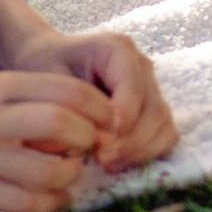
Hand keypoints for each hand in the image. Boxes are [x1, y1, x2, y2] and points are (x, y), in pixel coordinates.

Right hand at [0, 70, 111, 211]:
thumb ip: (35, 98)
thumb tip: (92, 123)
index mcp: (2, 86)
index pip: (68, 90)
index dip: (100, 108)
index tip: (109, 122)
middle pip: (61, 124)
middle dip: (89, 139)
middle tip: (92, 147)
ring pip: (47, 172)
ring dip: (71, 176)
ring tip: (69, 173)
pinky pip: (22, 206)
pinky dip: (50, 205)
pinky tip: (54, 198)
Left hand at [6, 29, 177, 172]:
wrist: (49, 65)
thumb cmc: (46, 70)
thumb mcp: (47, 81)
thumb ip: (67, 107)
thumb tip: (90, 141)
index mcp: (118, 49)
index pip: (133, 83)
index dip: (124, 114)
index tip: (101, 141)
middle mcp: (141, 66)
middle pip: (154, 110)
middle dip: (130, 141)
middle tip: (100, 159)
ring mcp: (151, 89)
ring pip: (163, 126)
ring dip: (138, 150)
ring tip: (105, 162)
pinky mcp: (153, 111)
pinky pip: (165, 136)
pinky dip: (145, 153)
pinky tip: (116, 162)